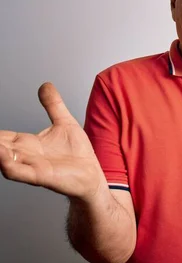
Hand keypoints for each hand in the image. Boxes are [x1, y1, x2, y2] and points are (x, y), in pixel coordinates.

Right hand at [0, 83, 104, 200]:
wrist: (92, 174)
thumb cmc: (78, 154)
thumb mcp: (65, 123)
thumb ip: (53, 105)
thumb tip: (46, 85)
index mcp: (27, 144)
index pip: (2, 137)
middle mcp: (25, 156)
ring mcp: (32, 166)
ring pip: (4, 159)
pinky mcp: (42, 176)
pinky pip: (20, 172)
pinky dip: (9, 165)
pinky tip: (3, 156)